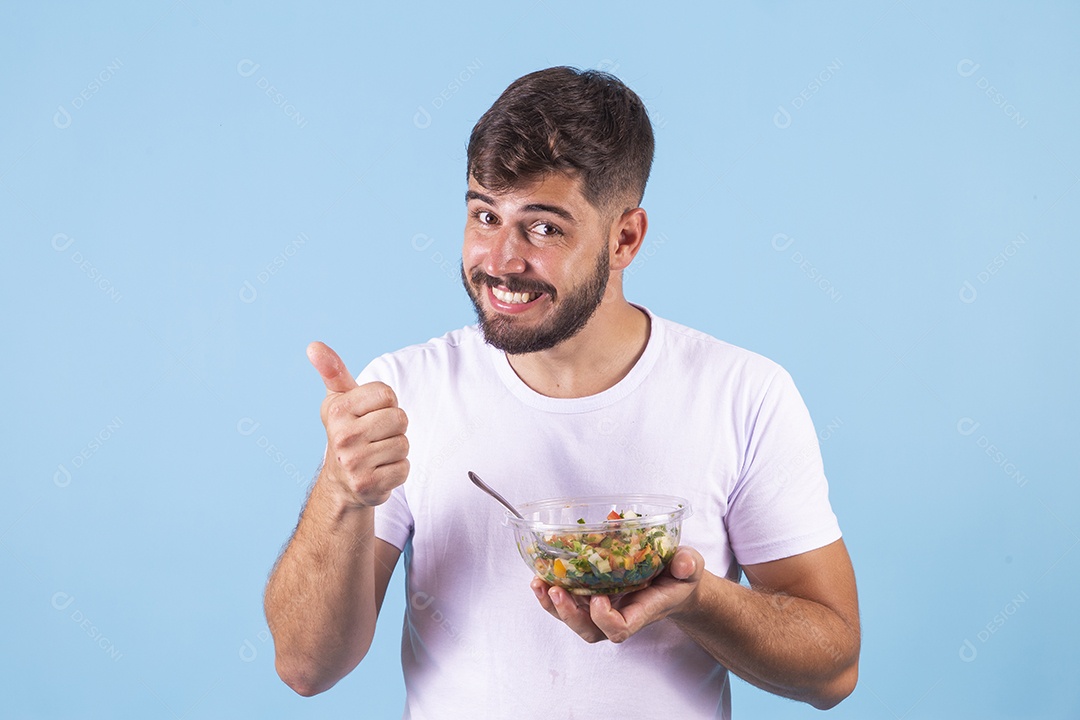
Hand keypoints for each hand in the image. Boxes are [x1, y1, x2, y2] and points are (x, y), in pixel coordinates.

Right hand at [308, 341, 408, 507]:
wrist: (342, 482)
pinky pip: (404, 468)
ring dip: (396, 450)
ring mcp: (353, 463)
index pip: (387, 393)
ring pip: (404, 444)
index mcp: (337, 410)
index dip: (386, 403)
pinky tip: (379, 471)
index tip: (369, 414)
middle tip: (374, 436)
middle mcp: (342, 437)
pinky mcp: (368, 486)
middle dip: (394, 427)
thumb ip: (333, 371)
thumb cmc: (347, 431)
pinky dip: (397, 470)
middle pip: (400, 418)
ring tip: (376, 454)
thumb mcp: (339, 399)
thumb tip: (313, 346)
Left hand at [529, 547, 705, 643]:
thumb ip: (688, 565)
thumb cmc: (680, 578)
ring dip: (553, 605)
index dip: (605, 619)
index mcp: (643, 611)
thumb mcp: (690, 567)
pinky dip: (551, 594)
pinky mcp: (593, 597)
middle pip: (590, 631)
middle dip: (569, 615)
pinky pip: (569, 603)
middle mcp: (620, 615)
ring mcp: (605, 608)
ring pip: (574, 619)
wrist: (674, 583)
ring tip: (539, 583)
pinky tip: (541, 577)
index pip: (620, 629)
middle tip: (556, 592)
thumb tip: (683, 563)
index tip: (599, 598)